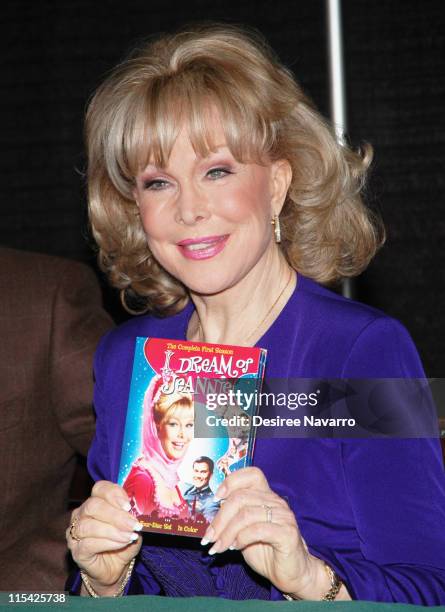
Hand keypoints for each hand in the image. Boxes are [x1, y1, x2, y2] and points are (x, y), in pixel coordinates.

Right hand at [66, 481, 141, 595]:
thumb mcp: (131, 525)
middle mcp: (82, 513)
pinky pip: (88, 543)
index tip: (129, 505)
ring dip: (113, 530)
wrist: (114, 568)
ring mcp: (75, 531)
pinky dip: (108, 542)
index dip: (114, 494)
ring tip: (130, 536)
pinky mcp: (76, 550)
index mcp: (96, 500)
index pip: (100, 488)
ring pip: (89, 525)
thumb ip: (132, 515)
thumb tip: (138, 511)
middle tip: (133, 524)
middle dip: (116, 515)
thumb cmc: (122, 541)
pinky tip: (122, 543)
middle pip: (93, 505)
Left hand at [201, 467, 325, 597]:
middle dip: (219, 518)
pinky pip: (257, 530)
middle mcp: (276, 502)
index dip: (232, 481)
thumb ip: (233, 519)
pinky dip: (241, 538)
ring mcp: (283, 516)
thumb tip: (210, 515)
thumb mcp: (244, 531)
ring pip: (246, 514)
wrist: (292, 573)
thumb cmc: (266, 551)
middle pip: (240, 498)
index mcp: (266, 496)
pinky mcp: (288, 533)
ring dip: (226, 532)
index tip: (215, 498)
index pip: (252, 474)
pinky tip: (235, 547)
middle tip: (209, 536)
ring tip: (218, 547)